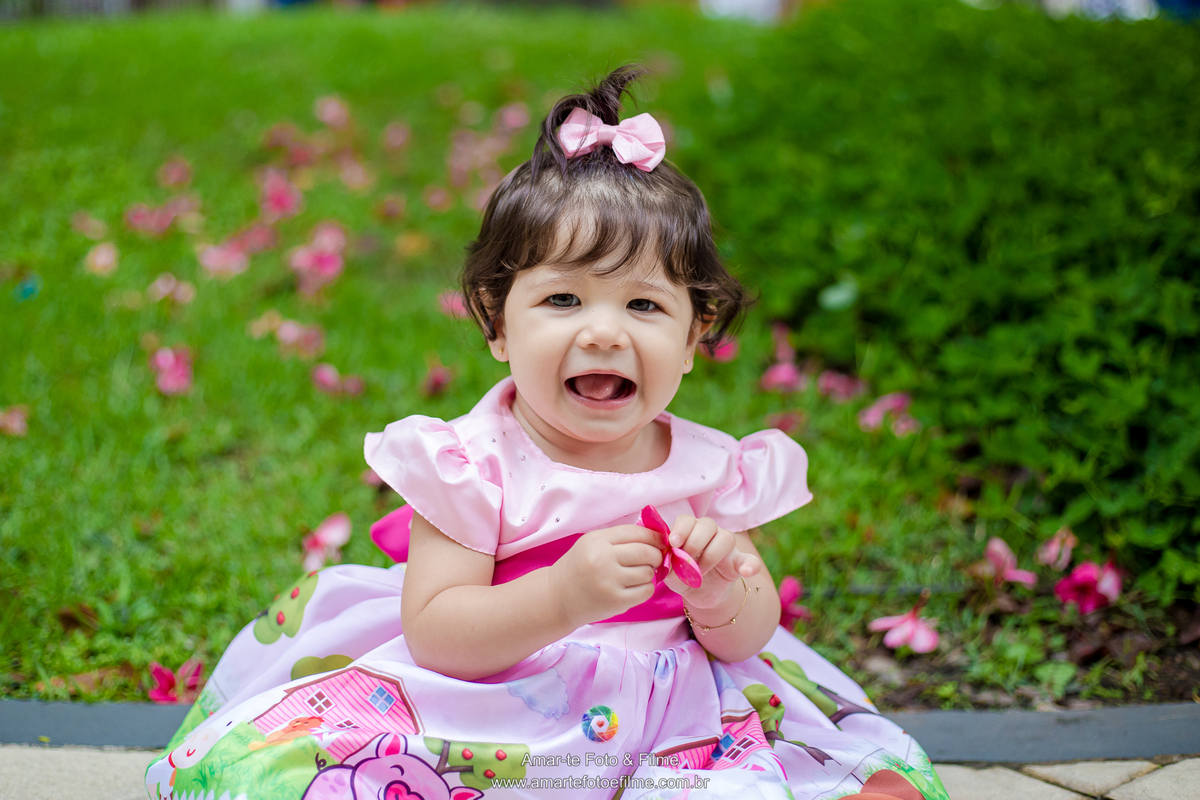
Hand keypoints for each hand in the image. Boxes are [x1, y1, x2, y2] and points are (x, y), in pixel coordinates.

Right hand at [549, 525, 663, 626]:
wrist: (557, 597)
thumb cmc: (579, 568)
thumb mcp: (592, 544)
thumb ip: (619, 539)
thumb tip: (655, 537)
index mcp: (597, 541)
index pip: (636, 532)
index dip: (654, 536)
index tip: (660, 541)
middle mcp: (602, 559)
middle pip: (646, 552)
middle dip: (656, 555)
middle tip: (653, 559)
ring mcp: (609, 581)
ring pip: (648, 572)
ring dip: (648, 573)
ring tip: (636, 575)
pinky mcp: (616, 601)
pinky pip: (646, 591)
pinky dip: (645, 589)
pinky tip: (634, 588)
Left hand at [662, 515, 761, 608]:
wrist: (700, 594)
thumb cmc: (683, 577)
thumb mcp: (671, 574)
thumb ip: (668, 566)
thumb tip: (667, 560)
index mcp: (690, 531)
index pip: (687, 519)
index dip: (681, 528)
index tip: (673, 543)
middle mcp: (709, 534)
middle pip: (707, 524)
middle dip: (695, 542)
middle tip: (687, 559)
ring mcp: (727, 547)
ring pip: (726, 537)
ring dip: (712, 555)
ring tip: (701, 571)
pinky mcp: (741, 563)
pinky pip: (751, 560)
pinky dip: (751, 565)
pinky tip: (746, 572)